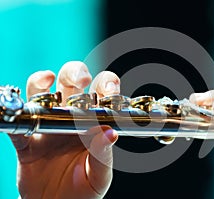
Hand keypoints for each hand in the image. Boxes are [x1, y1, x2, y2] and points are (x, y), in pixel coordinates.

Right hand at [9, 61, 119, 198]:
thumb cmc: (83, 189)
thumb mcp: (99, 176)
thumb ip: (103, 155)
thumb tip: (110, 134)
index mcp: (93, 123)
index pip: (102, 94)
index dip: (106, 84)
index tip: (107, 87)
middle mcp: (71, 118)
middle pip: (72, 83)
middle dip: (75, 73)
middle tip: (80, 79)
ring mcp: (47, 125)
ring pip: (42, 93)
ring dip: (43, 82)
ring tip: (46, 82)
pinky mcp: (26, 140)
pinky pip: (17, 124)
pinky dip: (15, 114)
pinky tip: (20, 112)